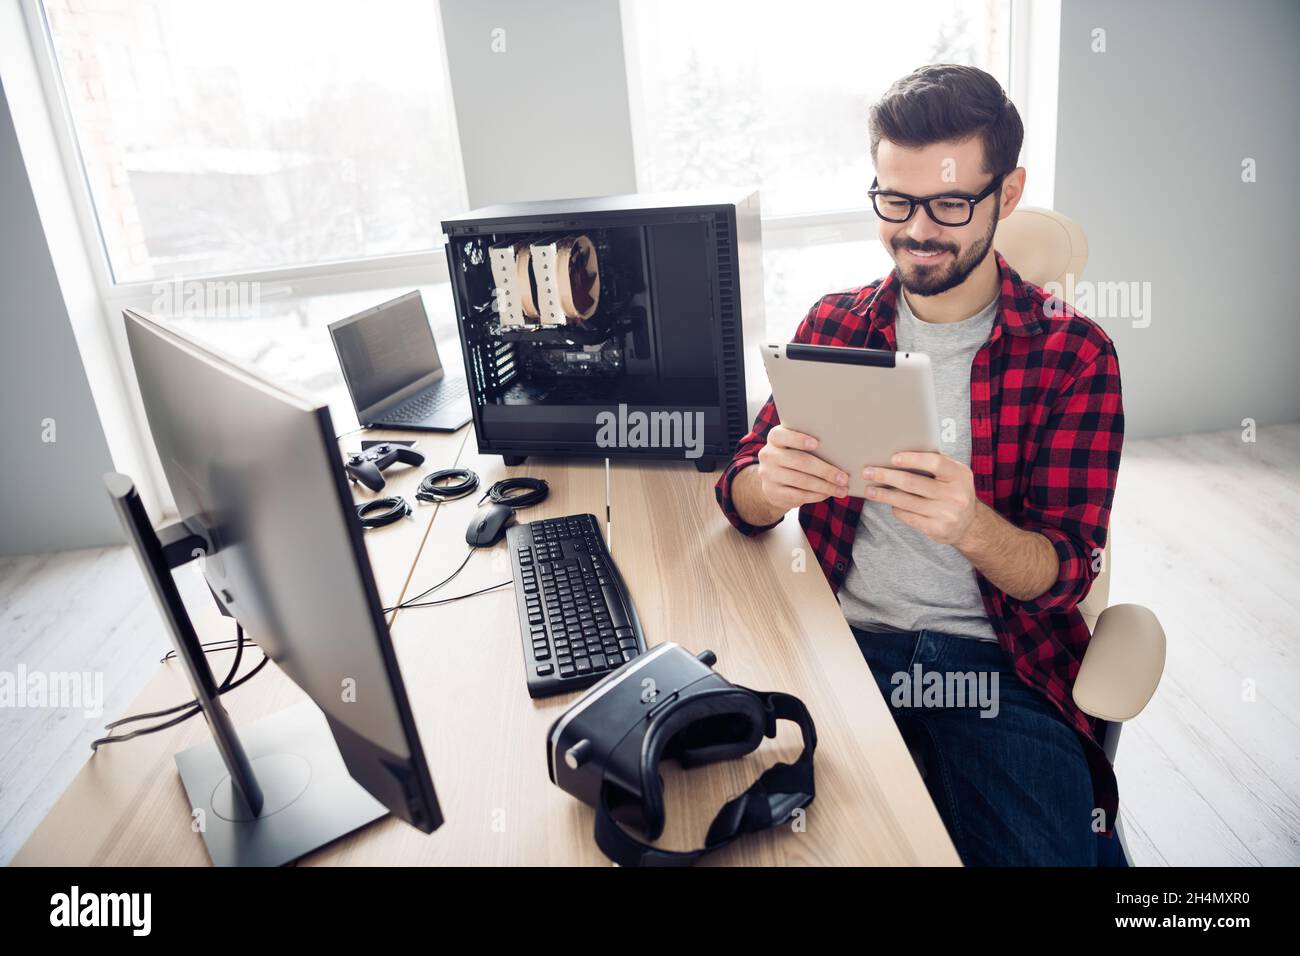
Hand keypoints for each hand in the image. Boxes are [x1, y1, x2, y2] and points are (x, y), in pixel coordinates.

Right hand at [755, 424, 849, 510]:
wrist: (772, 480)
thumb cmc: (793, 457)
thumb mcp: (794, 446)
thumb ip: (809, 444)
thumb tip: (840, 452)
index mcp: (775, 438)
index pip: (782, 435)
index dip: (798, 439)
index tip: (817, 443)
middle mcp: (769, 455)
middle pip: (799, 461)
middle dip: (825, 470)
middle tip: (844, 478)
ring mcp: (769, 475)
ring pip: (802, 481)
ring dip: (825, 486)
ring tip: (842, 489)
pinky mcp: (773, 492)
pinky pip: (798, 495)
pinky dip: (817, 495)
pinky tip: (828, 494)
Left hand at [864, 451, 981, 547]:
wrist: (970, 524)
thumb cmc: (954, 491)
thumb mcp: (954, 474)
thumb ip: (937, 462)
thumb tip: (901, 453)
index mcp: (960, 475)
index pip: (935, 463)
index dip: (913, 459)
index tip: (893, 457)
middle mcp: (956, 495)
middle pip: (913, 483)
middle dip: (886, 476)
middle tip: (868, 472)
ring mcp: (946, 514)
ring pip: (906, 502)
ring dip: (883, 495)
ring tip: (869, 490)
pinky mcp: (936, 529)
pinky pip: (907, 516)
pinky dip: (895, 508)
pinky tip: (888, 503)